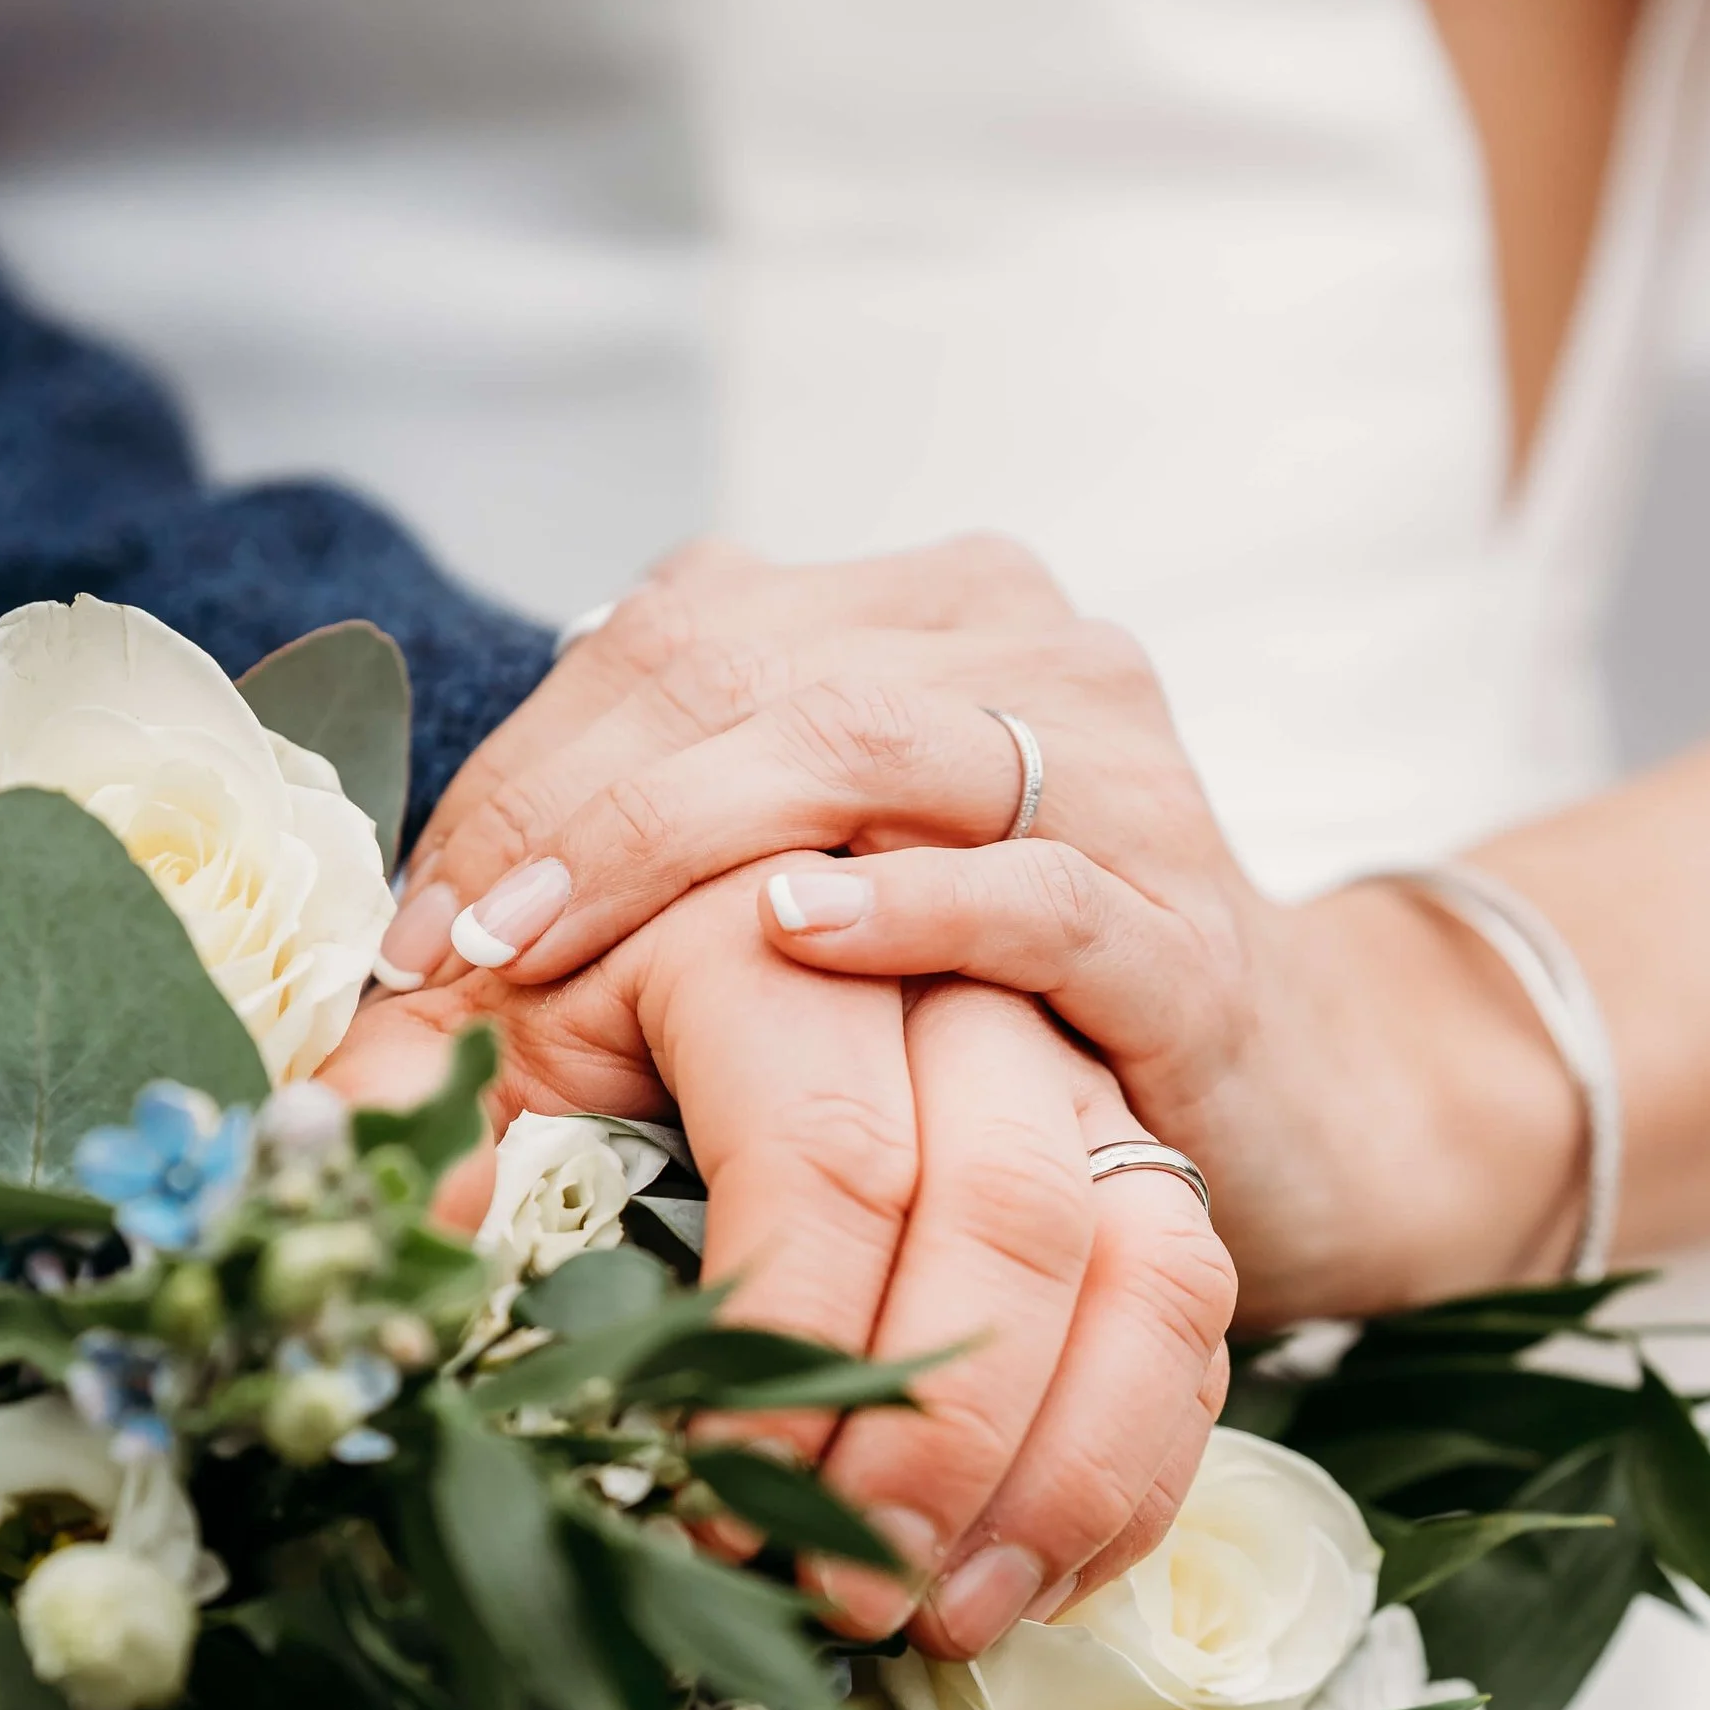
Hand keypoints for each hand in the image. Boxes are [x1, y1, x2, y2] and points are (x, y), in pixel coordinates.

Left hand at [322, 869, 1235, 1657]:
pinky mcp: (1158, 1117)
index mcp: (764, 924)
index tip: (711, 1512)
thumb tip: (334, 1236)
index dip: (785, 1358)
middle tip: (835, 1598)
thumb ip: (404, 1105)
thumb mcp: (494, 1025)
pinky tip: (1034, 1580)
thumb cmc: (614, 982)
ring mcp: (1078, 1038)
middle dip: (924, 1444)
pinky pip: (1197, 1292)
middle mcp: (953, 960)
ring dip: (1054, 1463)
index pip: (827, 1158)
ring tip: (938, 1617)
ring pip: (1139, 1254)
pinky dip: (1138, 1453)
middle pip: (1006, 1212)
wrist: (824, 864)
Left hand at [376, 537, 1586, 1321]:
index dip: (524, 773)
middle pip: (748, 670)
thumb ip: (681, 858)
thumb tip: (431, 935)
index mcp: (919, 615)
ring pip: (869, 746)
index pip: (676, 636)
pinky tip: (792, 937)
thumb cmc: (1012, 1010)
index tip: (415, 928)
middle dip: (571, 813)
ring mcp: (1121, 772)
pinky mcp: (1186, 925)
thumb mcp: (833, 895)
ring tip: (551, 955)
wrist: (1293, 1094)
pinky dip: (905, 908)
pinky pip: (1034, 891)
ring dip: (680, 851)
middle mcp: (1024, 649)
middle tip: (456, 956)